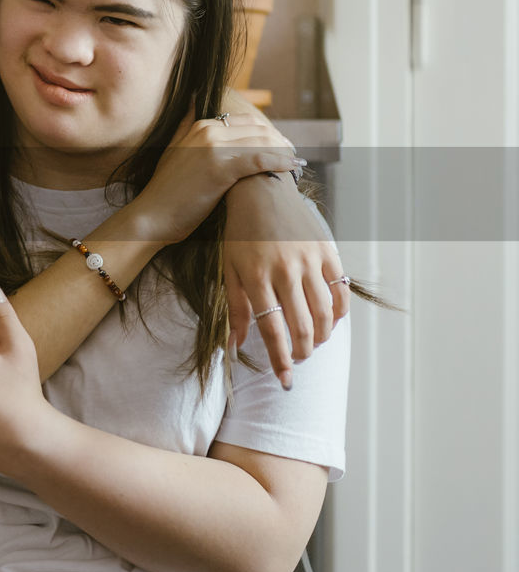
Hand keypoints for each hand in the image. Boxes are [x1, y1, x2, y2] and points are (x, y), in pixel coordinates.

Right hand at [129, 113, 303, 243]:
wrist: (152, 216)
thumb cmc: (166, 192)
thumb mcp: (174, 150)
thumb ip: (185, 124)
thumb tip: (192, 98)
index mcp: (199, 126)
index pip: (246, 121)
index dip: (268, 133)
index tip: (281, 146)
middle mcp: (207, 130)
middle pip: (258, 129)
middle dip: (280, 141)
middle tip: (294, 155)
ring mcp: (213, 147)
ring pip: (262, 142)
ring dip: (284, 152)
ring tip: (296, 163)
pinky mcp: (220, 167)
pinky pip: (259, 159)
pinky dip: (279, 162)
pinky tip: (292, 169)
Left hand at [223, 178, 349, 388]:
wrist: (261, 191)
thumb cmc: (240, 234)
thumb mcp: (229, 269)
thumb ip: (236, 309)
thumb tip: (235, 346)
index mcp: (256, 277)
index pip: (271, 330)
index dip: (280, 360)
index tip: (285, 381)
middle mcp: (284, 270)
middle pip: (301, 326)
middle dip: (302, 351)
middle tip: (299, 360)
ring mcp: (309, 260)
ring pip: (324, 313)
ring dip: (321, 336)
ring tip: (312, 344)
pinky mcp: (327, 250)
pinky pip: (340, 290)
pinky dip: (339, 312)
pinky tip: (330, 321)